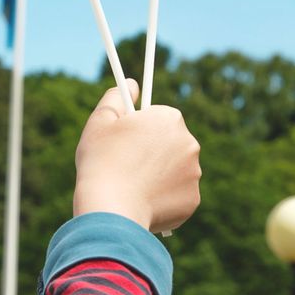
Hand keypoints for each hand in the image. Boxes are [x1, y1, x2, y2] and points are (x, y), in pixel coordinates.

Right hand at [72, 81, 201, 233]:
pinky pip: (176, 195)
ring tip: (132, 185)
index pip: (158, 118)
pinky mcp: (192, 201)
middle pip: (169, 143)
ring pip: (174, 170)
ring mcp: (194, 174)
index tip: (126, 141)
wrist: (112, 210)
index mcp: (170, 119)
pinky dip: (162, 198)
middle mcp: (190, 144)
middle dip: (152, 151)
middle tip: (127, 164)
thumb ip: (116, 97)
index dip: (139, 128)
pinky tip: (142, 201)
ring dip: (159, 174)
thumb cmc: (102, 162)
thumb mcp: (100, 121)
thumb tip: (131, 84)